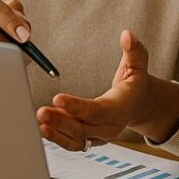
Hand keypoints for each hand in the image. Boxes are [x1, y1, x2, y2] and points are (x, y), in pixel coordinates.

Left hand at [36, 30, 152, 151]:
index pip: (97, 110)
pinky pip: (74, 144)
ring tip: (39, 121)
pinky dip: (58, 138)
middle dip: (61, 122)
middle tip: (41, 111)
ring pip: (76, 139)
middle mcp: (111, 126)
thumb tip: (127, 35)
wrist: (139, 105)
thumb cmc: (135, 84)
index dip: (77, 106)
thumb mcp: (138, 65)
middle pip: (83, 128)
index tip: (57, 98)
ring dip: (56, 133)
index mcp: (121, 107)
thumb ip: (134, 50)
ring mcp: (101, 136)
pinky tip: (43, 128)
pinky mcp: (91, 139)